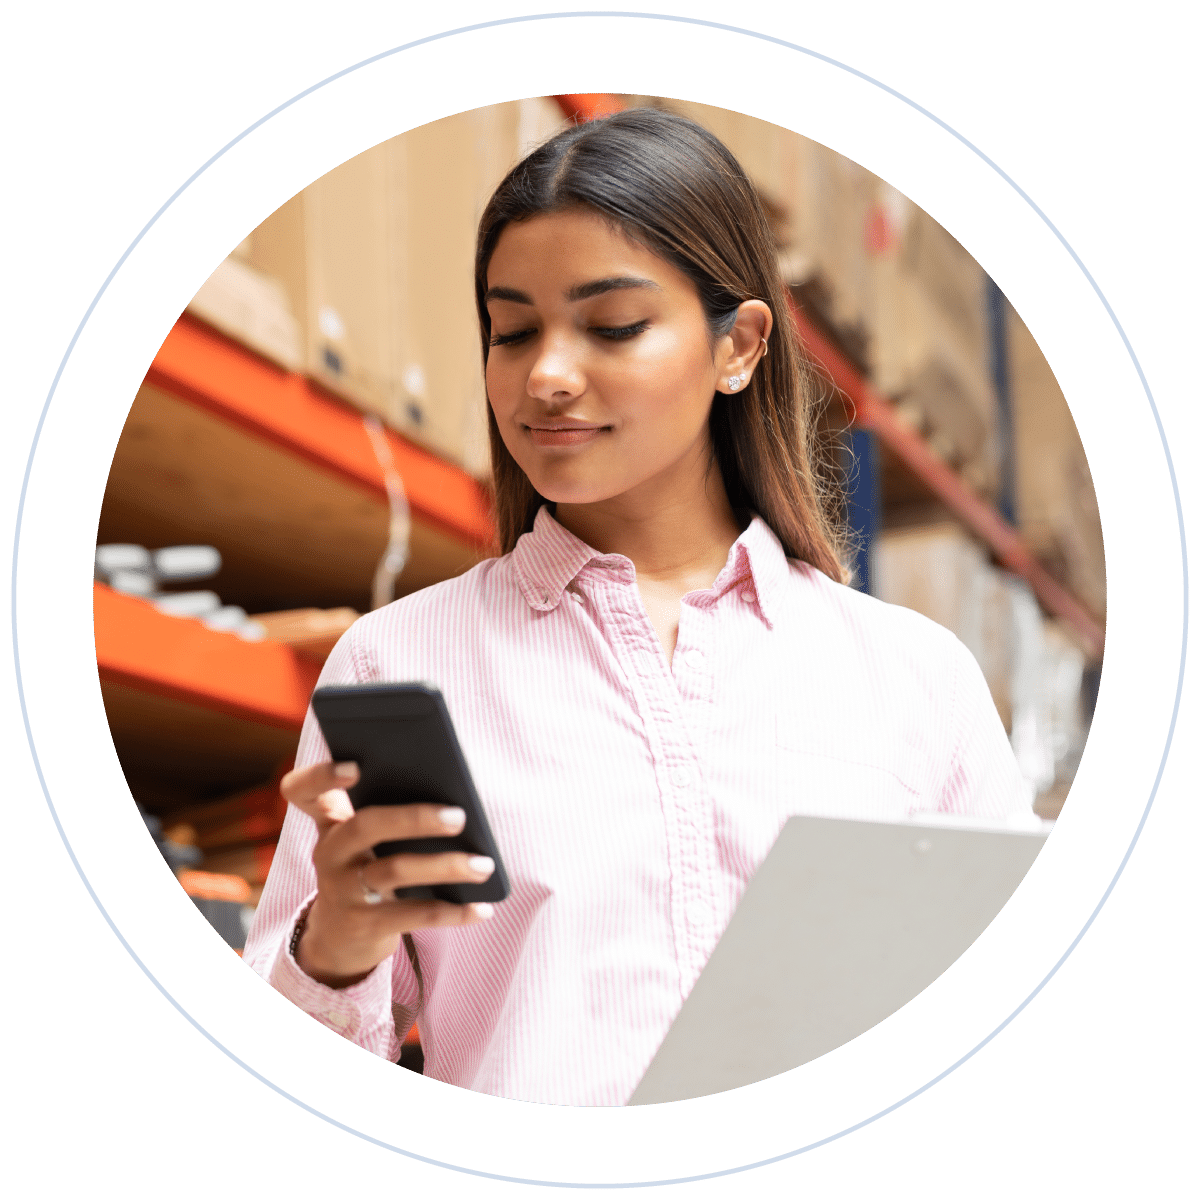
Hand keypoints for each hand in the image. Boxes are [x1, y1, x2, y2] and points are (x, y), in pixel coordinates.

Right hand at [280, 760, 494, 987]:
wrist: (342, 936)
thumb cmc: (368, 866)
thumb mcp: (368, 841)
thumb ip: (393, 812)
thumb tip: (458, 801)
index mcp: (331, 821)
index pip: (302, 790)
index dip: (321, 775)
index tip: (355, 765)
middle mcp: (331, 851)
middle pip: (366, 825)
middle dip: (416, 818)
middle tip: (460, 817)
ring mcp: (343, 889)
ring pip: (395, 871)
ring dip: (447, 866)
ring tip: (485, 865)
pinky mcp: (364, 924)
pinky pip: (414, 915)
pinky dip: (453, 911)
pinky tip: (482, 908)